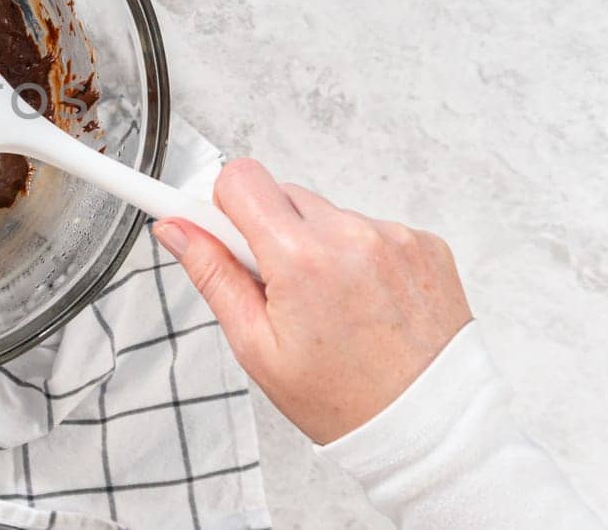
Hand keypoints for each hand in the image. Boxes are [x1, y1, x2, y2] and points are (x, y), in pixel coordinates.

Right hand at [152, 158, 472, 443]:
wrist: (430, 427)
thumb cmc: (343, 400)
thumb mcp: (256, 347)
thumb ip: (213, 275)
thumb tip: (177, 230)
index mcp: (301, 258)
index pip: (239, 179)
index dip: (219, 204)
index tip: (207, 218)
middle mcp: (351, 235)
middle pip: (281, 193)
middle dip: (268, 232)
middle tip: (278, 288)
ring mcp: (394, 236)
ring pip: (326, 214)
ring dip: (316, 245)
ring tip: (330, 305)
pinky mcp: (425, 243)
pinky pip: (370, 229)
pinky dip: (360, 256)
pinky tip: (365, 302)